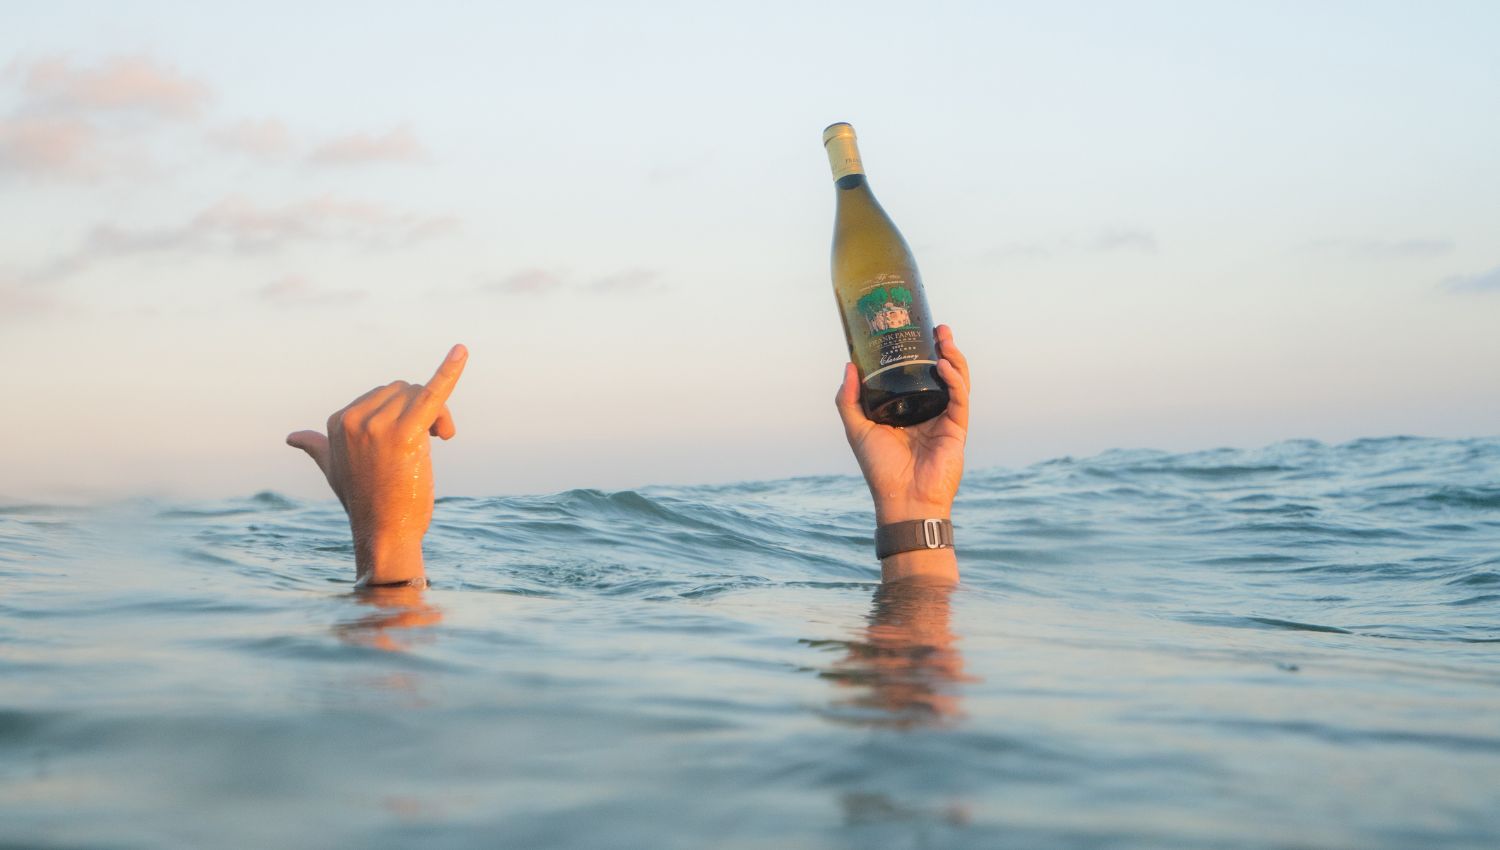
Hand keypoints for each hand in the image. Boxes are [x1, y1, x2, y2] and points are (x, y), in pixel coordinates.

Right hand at [287, 344, 467, 585]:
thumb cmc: (366, 502)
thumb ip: (317, 446)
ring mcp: (377, 426)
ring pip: (420, 394)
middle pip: (404, 389)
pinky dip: (449, 371)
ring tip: (440, 439)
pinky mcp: (405, 434)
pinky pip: (433, 394)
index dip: (404, 411)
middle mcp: (354, 419)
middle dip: (423, 410)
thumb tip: (292, 436)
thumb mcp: (334, 469)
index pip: (384, 394)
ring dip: (437, 414)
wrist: (383, 534)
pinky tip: (462, 352)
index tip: (416, 438)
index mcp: (337, 421)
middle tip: (435, 439)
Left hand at [836, 325, 969, 581]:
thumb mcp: (857, 429)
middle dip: (943, 348)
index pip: (918, 375)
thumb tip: (849, 365)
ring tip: (944, 338)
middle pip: (941, 373)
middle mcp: (929, 412)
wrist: (902, 499)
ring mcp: (945, 419)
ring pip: (956, 381)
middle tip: (937, 327)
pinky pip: (960, 398)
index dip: (920, 353)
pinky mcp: (957, 429)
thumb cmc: (880, 470)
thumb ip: (849, 400)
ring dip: (953, 357)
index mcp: (909, 411)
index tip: (915, 331)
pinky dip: (955, 380)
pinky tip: (944, 365)